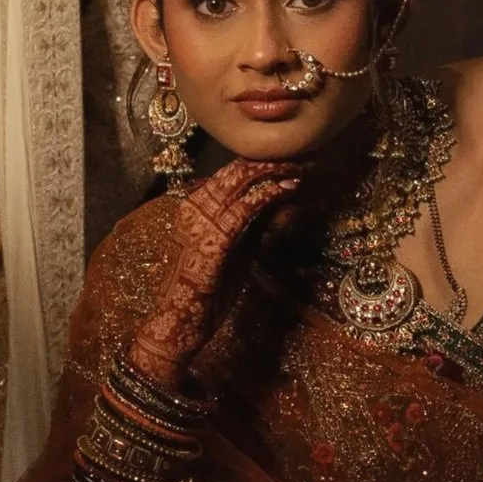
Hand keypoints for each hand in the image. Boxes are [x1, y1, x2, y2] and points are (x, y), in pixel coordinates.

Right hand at [129, 160, 302, 394]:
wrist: (179, 324)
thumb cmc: (207, 292)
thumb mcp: (237, 250)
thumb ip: (256, 224)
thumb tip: (284, 200)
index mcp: (195, 206)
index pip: (230, 173)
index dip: (262, 163)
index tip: (291, 160)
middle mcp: (194, 206)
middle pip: (235, 171)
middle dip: (271, 161)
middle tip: (302, 157)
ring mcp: (200, 220)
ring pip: (240, 182)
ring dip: (274, 171)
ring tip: (301, 167)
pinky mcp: (211, 238)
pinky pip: (244, 207)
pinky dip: (269, 194)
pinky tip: (288, 188)